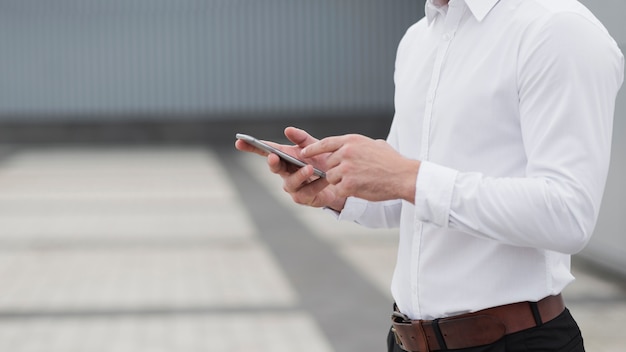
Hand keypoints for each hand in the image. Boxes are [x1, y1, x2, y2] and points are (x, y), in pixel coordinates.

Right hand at [235, 127, 346, 210]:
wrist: (338, 179)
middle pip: (274, 167)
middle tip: (273, 157)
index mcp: (285, 157)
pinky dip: (317, 184)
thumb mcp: (314, 147)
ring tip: (309, 168)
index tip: (239, 141)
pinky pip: (308, 192)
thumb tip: (287, 130)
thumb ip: (302, 139)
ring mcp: (292, 187)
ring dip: (299, 175)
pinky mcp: (303, 198)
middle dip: (272, 162)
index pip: (266, 151)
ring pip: (290, 182)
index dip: (251, 147)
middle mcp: (285, 172)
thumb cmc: (322, 162)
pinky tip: (325, 178)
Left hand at [301, 134, 419, 202]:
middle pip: (328, 164)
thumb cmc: (392, 162)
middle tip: (352, 175)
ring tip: (358, 181)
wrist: (403, 176)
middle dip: (336, 171)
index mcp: (351, 141)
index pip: (325, 143)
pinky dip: (346, 192)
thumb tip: (352, 147)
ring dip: (341, 182)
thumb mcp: (375, 145)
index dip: (313, 149)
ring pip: (331, 178)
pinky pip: (338, 190)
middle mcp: (346, 152)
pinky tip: (359, 189)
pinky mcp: (349, 183)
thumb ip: (358, 146)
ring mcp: (346, 168)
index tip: (303, 153)